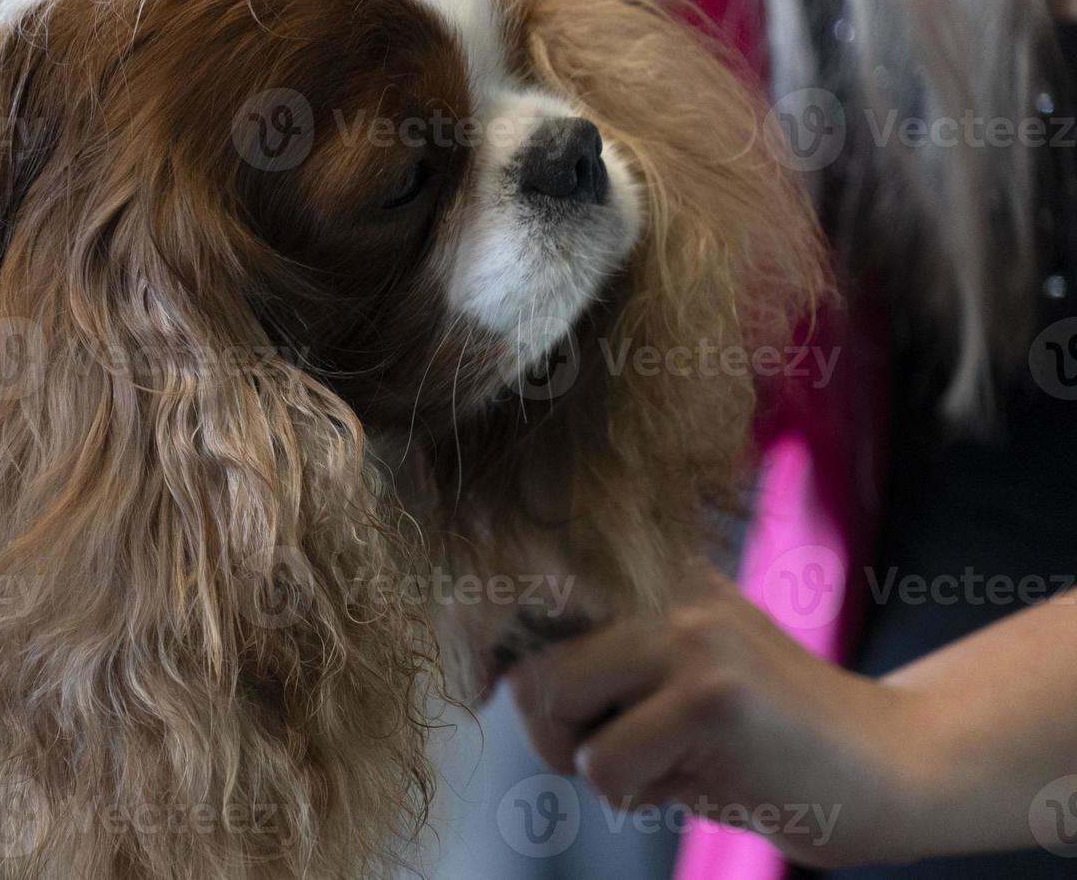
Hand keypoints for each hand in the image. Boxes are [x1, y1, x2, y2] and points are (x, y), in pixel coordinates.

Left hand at [509, 565, 937, 868]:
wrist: (893, 765)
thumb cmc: (763, 734)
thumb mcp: (680, 665)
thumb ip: (601, 650)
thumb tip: (486, 663)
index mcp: (651, 572)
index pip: (524, 581)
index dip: (478, 639)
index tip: (474, 680)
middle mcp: (663, 584)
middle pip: (525, 662)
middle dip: (548, 731)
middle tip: (610, 755)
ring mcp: (689, 632)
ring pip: (551, 708)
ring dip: (596, 764)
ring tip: (670, 762)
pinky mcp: (710, 694)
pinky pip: (606, 764)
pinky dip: (639, 795)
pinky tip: (705, 780)